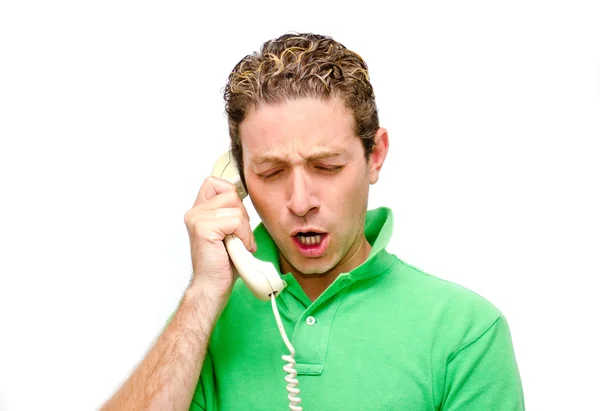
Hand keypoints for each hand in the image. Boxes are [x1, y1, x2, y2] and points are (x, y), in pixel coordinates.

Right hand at [183, 176, 255, 297]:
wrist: (212, 286)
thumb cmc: (223, 263)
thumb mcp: (228, 231)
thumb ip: (230, 212)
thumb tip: (244, 194)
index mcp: (199, 211)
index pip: (215, 182)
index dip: (231, 195)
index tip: (236, 218)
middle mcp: (194, 212)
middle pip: (231, 194)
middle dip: (242, 215)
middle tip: (238, 237)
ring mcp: (197, 219)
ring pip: (236, 208)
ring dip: (244, 229)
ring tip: (238, 244)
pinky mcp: (203, 228)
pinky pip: (235, 221)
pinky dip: (243, 236)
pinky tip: (237, 248)